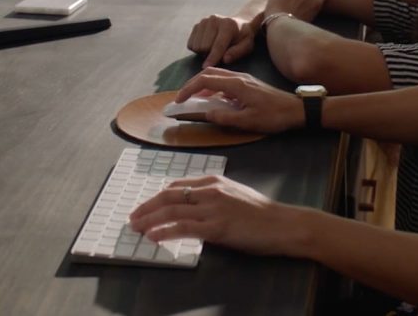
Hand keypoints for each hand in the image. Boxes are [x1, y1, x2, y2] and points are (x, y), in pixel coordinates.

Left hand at [128, 174, 305, 255]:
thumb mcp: (234, 195)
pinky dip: (164, 231)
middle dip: (147, 207)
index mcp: (214, 181)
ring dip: (150, 219)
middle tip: (133, 217)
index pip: (177, 185)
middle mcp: (210, 191)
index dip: (157, 197)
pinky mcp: (217, 227)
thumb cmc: (262, 213)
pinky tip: (153, 236)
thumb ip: (213, 197)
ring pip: (172, 211)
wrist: (284, 224)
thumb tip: (192, 206)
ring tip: (136, 227)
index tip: (146, 206)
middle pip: (168, 196)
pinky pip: (183, 228)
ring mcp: (213, 208)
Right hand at [172, 66, 303, 132]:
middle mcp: (238, 77)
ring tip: (194, 98)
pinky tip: (213, 98)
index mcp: (236, 84)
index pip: (205, 80)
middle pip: (208, 73)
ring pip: (216, 75)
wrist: (297, 109)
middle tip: (183, 98)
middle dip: (192, 84)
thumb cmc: (274, 116)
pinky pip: (224, 80)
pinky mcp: (248, 83)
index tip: (179, 100)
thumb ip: (225, 117)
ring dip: (202, 84)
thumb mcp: (248, 121)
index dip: (189, 89)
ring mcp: (244, 78)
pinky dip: (213, 86)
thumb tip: (206, 113)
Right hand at [187, 15, 255, 66]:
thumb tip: (225, 59)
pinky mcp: (196, 25)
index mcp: (228, 25)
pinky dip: (197, 49)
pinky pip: (191, 44)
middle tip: (219, 54)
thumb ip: (237, 52)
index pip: (218, 44)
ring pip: (196, 46)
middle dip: (210, 55)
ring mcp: (203, 21)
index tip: (206, 67)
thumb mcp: (247, 45)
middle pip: (204, 47)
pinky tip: (207, 45)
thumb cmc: (243, 37)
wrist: (238, 24)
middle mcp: (214, 20)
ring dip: (203, 52)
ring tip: (214, 49)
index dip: (213, 57)